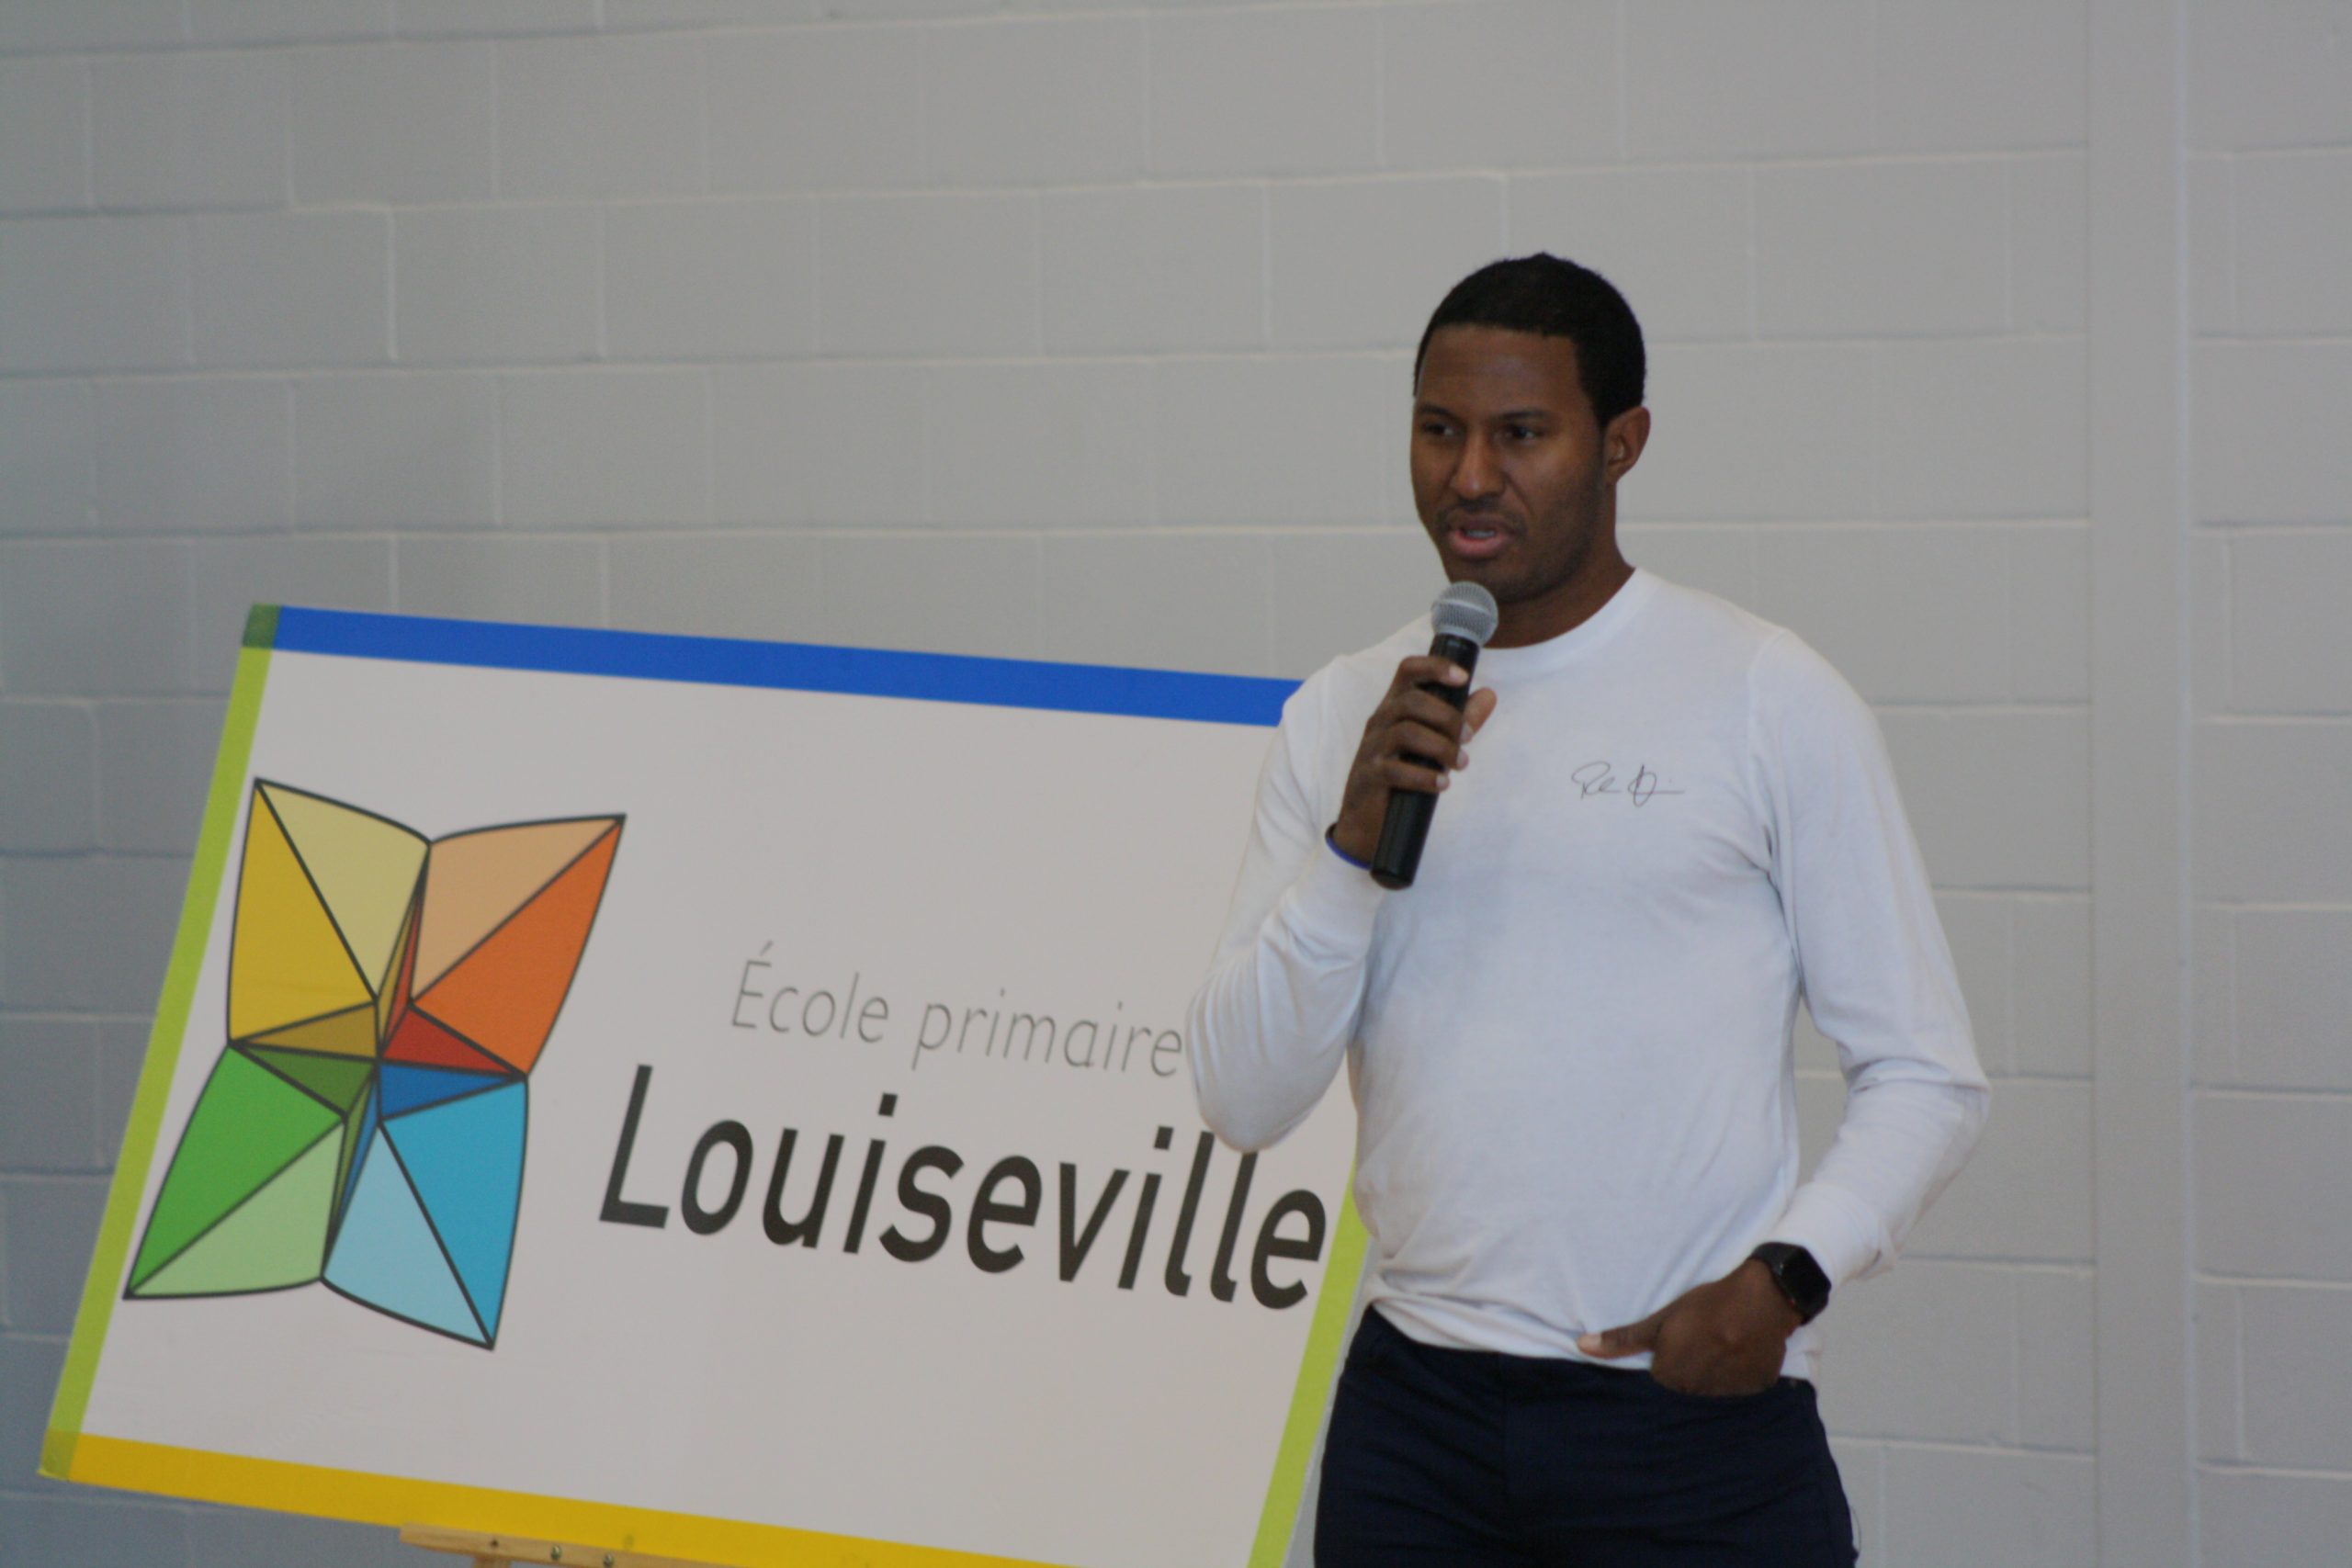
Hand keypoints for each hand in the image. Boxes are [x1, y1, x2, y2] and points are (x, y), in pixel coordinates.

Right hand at [1329, 656, 1499, 864]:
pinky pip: (1396, 770)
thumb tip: (1489, 695)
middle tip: (1468, 738)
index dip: (1435, 667)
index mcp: (1394, 707)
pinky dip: (1424, 777)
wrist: (1366, 820)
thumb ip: (1461, 718)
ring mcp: (1372, 748)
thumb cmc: (1402, 774)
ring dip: (1441, 747)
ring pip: (1406, 733)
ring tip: (1461, 764)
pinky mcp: (1369, 776)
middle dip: (1447, 717)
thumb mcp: (1433, 743)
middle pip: (1411, 701)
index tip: (1463, 677)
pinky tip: (1442, 784)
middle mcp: (1380, 721)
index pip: (1408, 671)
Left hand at [1576, 1260, 1802, 1396]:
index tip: (1680, 1345)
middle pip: (1686, 1388)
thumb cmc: (1707, 1306)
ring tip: (1723, 1344)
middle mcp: (1698, 1394)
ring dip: (1715, 1372)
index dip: (1668, 1361)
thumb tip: (1582, 1347)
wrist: (1763, 1299)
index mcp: (1672, 1378)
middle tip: (1703, 1341)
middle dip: (1690, 1368)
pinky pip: (1740, 1388)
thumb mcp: (1663, 1319)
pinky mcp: (1755, 1390)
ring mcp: (1729, 1395)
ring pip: (1713, 1389)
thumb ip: (1624, 1339)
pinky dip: (1739, 1373)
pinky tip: (1742, 1352)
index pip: (1660, 1382)